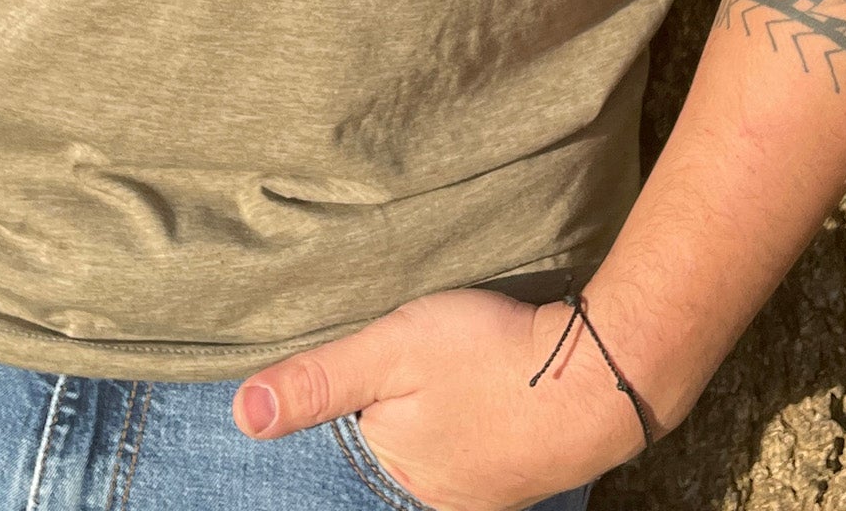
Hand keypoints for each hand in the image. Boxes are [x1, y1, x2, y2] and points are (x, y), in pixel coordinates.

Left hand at [232, 287, 648, 510]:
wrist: (603, 375)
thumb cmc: (492, 358)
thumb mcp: (392, 351)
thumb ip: (320, 380)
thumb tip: (242, 415)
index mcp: (400, 475)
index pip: (356, 431)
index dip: (370, 383)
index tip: (396, 351)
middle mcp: (442, 497)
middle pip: (403, 437)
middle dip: (409, 398)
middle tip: (438, 350)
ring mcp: (492, 488)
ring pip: (447, 439)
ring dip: (450, 406)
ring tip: (468, 366)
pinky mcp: (530, 465)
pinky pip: (488, 439)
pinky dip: (486, 412)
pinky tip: (496, 386)